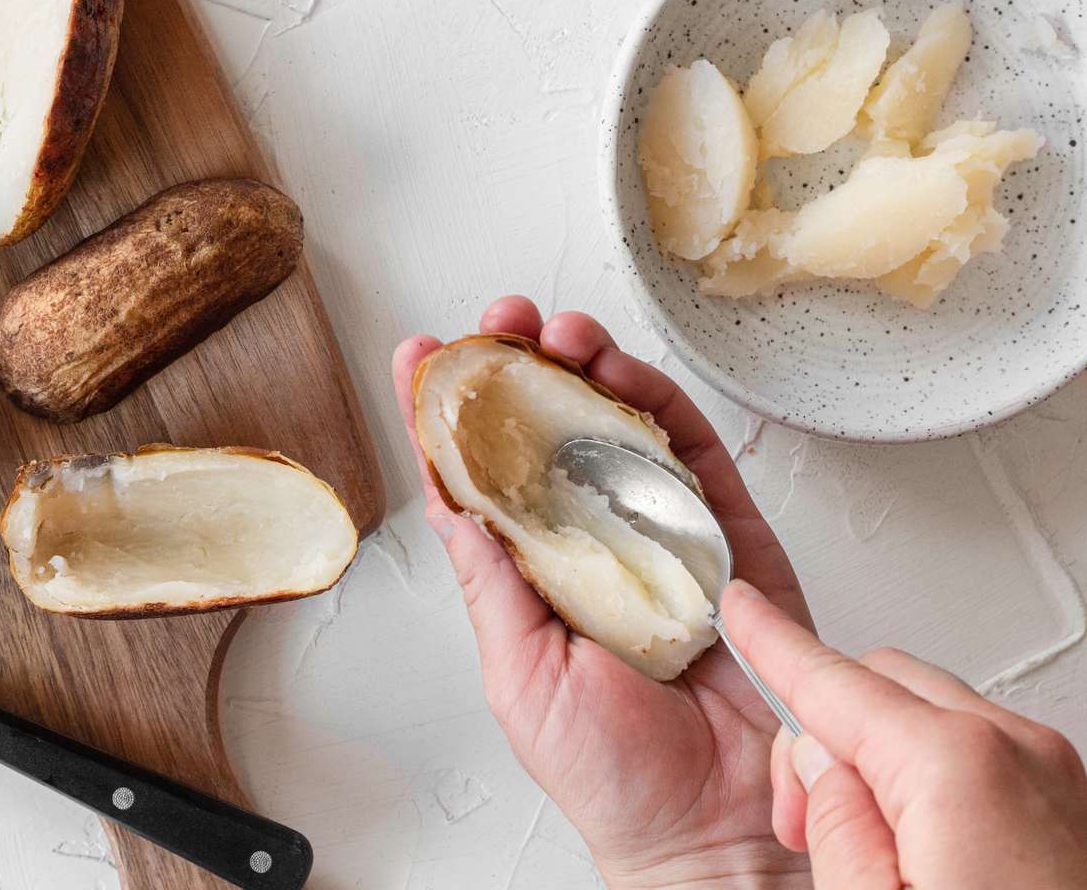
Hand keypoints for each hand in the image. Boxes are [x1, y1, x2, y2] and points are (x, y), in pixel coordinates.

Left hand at [392, 295, 812, 887]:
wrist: (711, 827)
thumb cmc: (611, 774)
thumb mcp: (521, 672)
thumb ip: (492, 584)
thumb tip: (450, 505)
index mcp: (535, 575)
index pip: (483, 478)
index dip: (451, 413)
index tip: (422, 356)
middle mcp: (593, 544)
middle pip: (553, 432)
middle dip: (525, 366)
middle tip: (502, 321)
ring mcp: (661, 535)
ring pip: (623, 427)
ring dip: (590, 368)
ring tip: (560, 333)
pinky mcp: (727, 538)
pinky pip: (697, 457)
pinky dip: (663, 404)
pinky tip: (626, 373)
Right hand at [723, 580, 1086, 888]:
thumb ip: (834, 824)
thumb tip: (820, 766)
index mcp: (958, 769)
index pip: (835, 681)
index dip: (772, 643)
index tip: (742, 609)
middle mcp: (1018, 753)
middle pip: (883, 684)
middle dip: (825, 726)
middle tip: (799, 817)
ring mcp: (1057, 777)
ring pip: (931, 715)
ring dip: (880, 754)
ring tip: (866, 854)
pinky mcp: (1075, 804)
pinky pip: (977, 751)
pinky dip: (929, 775)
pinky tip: (920, 853)